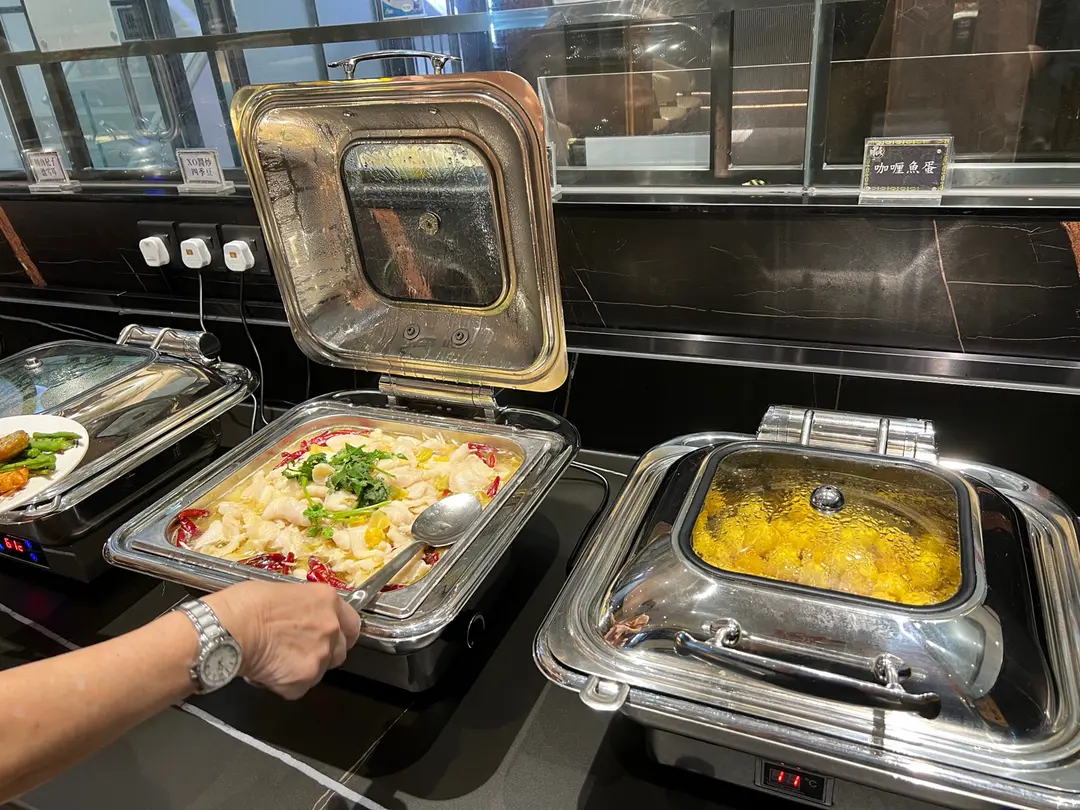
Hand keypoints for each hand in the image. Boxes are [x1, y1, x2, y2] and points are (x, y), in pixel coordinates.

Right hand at [203, 581, 361, 698]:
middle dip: (323, 653)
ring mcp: (320, 655)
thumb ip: (306, 608)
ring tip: (277, 659)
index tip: (330, 637)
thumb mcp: (285, 592)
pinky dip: (284, 684)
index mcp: (328, 601)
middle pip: (340, 650)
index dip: (340, 633)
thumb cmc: (246, 604)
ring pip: (320, 671)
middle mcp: (331, 627)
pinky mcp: (304, 679)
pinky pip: (299, 687)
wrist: (230, 627)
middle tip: (297, 650)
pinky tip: (268, 670)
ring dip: (303, 669)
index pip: (352, 624)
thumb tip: (302, 618)